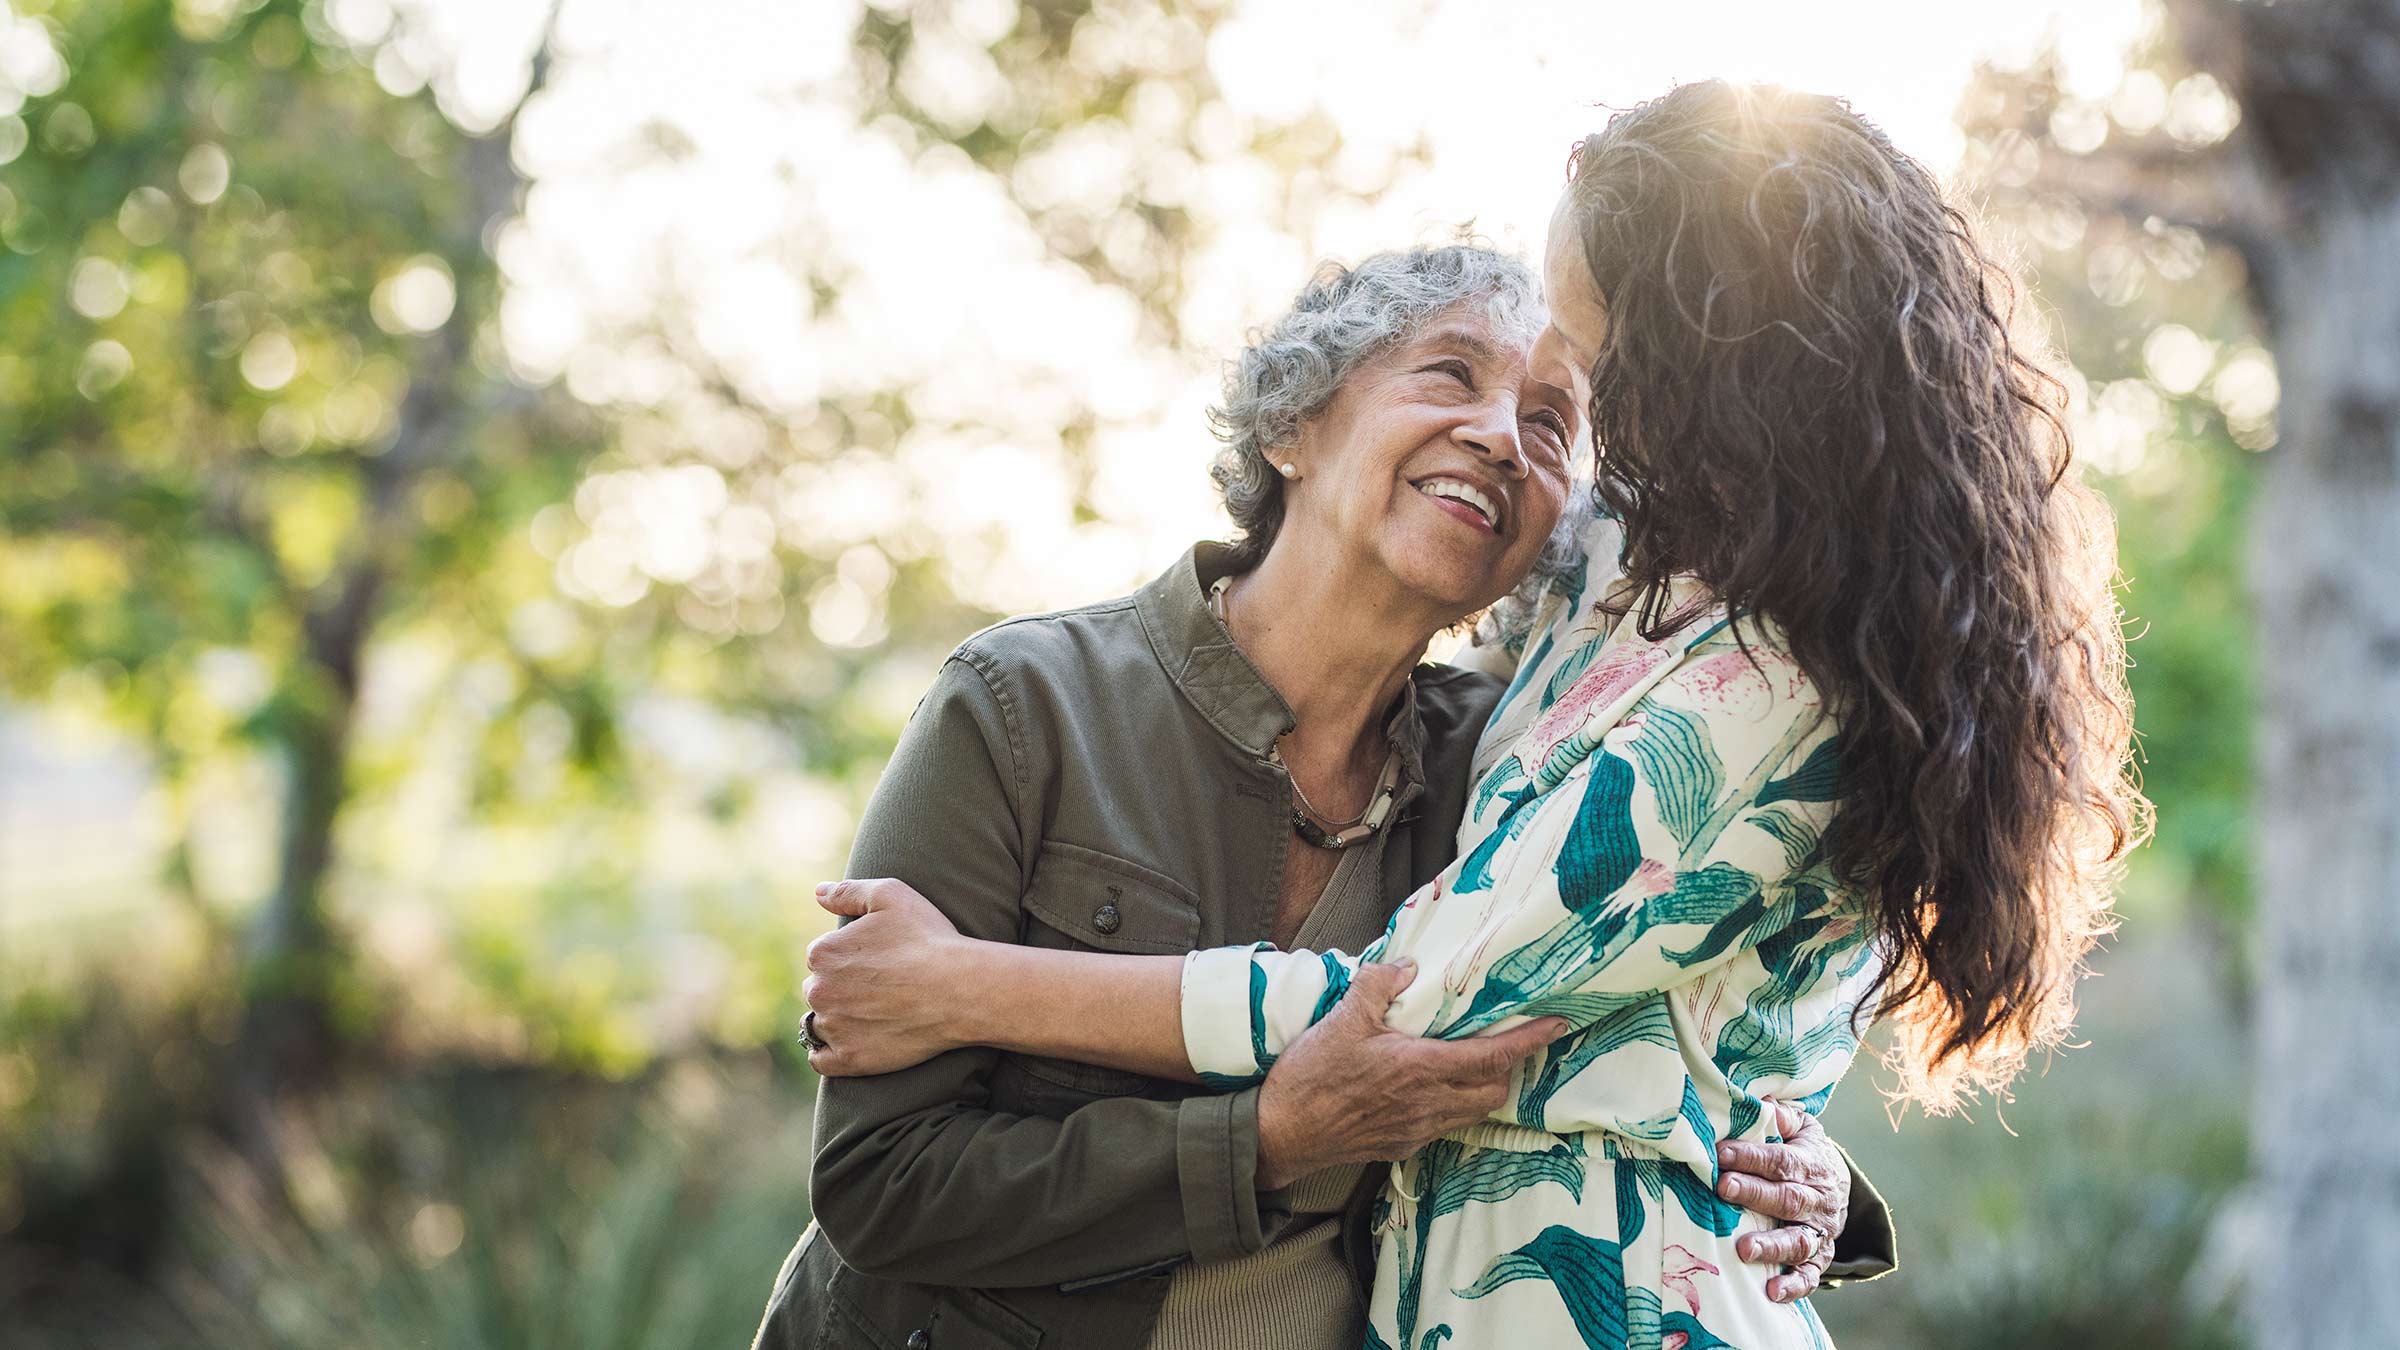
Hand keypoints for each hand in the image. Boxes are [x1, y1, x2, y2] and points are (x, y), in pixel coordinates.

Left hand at [802, 878, 975, 1075]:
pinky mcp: (849, 1059)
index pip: (822, 955)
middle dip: (839, 987)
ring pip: (819, 1023)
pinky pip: (821, 1060)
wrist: (961, 989)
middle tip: (877, 988)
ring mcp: (833, 1028)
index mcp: (822, 952)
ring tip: (870, 1015)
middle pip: (818, 989)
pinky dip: (830, 1053)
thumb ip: (847, 891)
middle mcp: (818, 991)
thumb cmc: (929, 939)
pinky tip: (851, 1043)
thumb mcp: (890, 895)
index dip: (848, 957)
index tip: (876, 961)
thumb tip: (817, 893)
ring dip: (836, 1019)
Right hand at [1254, 961, 1566, 1189]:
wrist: (1281, 1135)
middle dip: (1509, 1067)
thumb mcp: (1342, 1017)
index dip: (1529, 1041)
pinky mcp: (1400, 1146)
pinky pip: (1443, 1126)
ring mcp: (1416, 1130)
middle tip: (1508, 1041)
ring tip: (1473, 1063)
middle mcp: (1427, 1105)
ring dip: (1481, 1088)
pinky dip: (1451, 1106)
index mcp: (1419, 1068)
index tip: (1556, 1025)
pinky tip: (1431, 1088)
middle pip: (1494, 1090)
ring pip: (1471, 1112)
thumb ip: (1380, 985)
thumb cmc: (1309, 1078)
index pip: (1491, 1056)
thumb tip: (1408, 967)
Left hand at [1716, 1100, 1852, 1302]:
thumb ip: (1782, 1118)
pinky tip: (1771, 1292)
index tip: (1720, 1153)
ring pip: (1799, 1241)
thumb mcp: (1801, 1128)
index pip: (1782, 1161)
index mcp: (1812, 1165)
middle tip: (1723, 1189)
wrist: (1839, 1184)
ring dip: (1772, 1245)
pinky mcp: (1819, 1257)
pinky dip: (1794, 1286)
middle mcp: (1819, 1200)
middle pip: (1788, 1199)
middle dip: (1755, 1194)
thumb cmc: (1804, 1152)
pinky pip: (1810, 1275)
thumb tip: (1761, 1103)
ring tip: (1743, 1249)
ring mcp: (1820, 1232)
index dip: (1752, 1157)